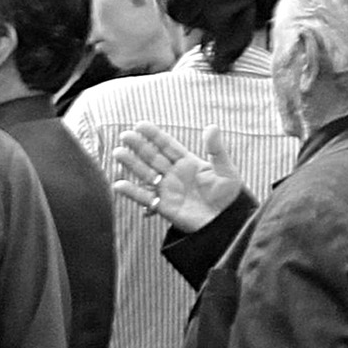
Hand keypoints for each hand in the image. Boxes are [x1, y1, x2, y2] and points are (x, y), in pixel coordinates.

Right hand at [105, 125, 237, 232]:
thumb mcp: (226, 170)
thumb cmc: (228, 195)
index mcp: (187, 162)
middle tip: (125, 135)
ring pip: (145, 173)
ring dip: (131, 164)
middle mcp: (173, 174)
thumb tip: (211, 127)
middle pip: (152, 157)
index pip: (167, 146)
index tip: (140, 125)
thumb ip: (216, 150)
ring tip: (118, 152)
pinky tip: (119, 184)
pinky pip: (144, 198)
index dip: (154, 135)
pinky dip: (131, 192)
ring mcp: (167, 189)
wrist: (227, 222)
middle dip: (138, 146)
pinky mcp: (163, 206)